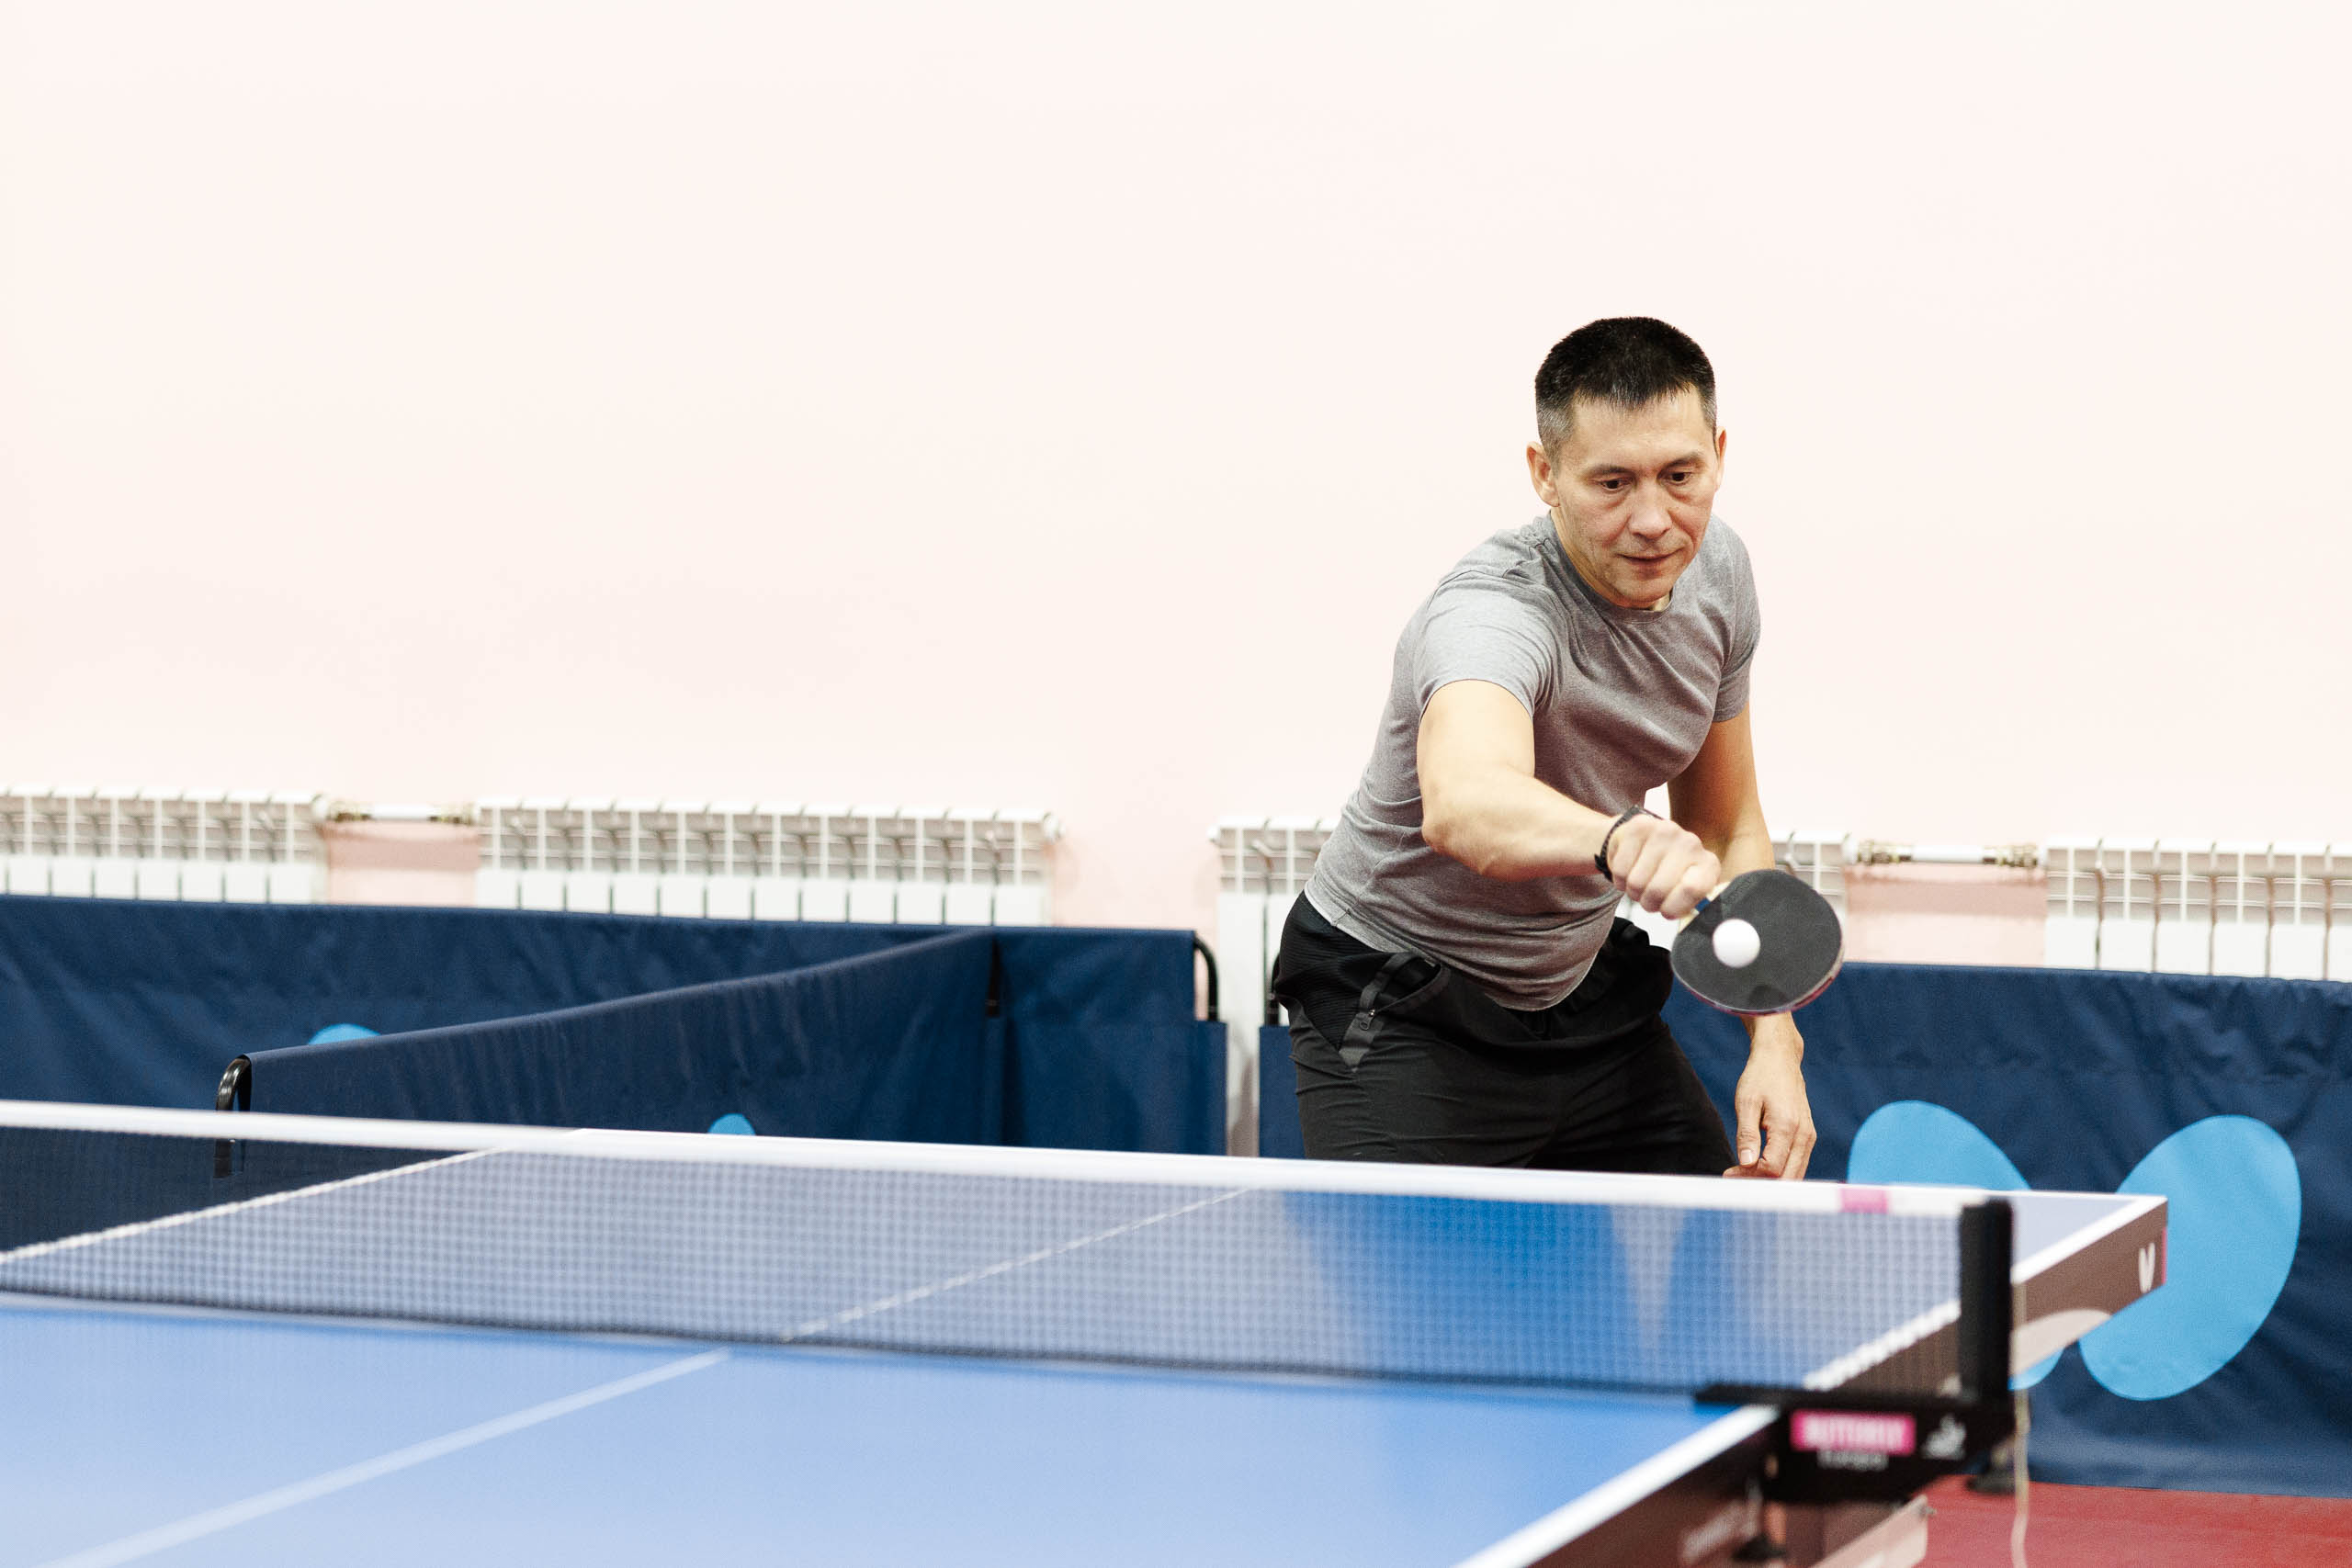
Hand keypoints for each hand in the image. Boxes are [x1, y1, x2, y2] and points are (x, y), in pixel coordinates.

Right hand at [1603, 814, 1719, 920]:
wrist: (1646, 842)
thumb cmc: (1667, 874)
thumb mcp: (1684, 891)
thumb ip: (1690, 906)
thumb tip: (1689, 921)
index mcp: (1707, 864)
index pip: (1693, 889)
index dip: (1674, 907)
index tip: (1666, 912)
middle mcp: (1690, 843)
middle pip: (1659, 889)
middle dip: (1648, 903)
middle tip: (1648, 900)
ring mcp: (1665, 830)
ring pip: (1637, 881)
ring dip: (1633, 892)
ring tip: (1639, 885)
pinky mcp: (1640, 826)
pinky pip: (1621, 869)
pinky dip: (1620, 879)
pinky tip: (1628, 872)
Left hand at [1724, 1026, 1815, 1179]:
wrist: (1780, 1060)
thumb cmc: (1760, 1078)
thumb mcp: (1746, 1102)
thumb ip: (1747, 1134)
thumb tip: (1745, 1163)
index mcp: (1787, 1127)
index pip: (1771, 1168)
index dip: (1749, 1177)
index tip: (1729, 1174)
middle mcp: (1804, 1135)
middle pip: (1787, 1177)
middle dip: (1761, 1185)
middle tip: (1735, 1180)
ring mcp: (1809, 1137)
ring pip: (1795, 1175)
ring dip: (1771, 1182)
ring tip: (1744, 1176)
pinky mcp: (1809, 1137)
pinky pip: (1798, 1164)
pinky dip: (1781, 1172)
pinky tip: (1759, 1169)